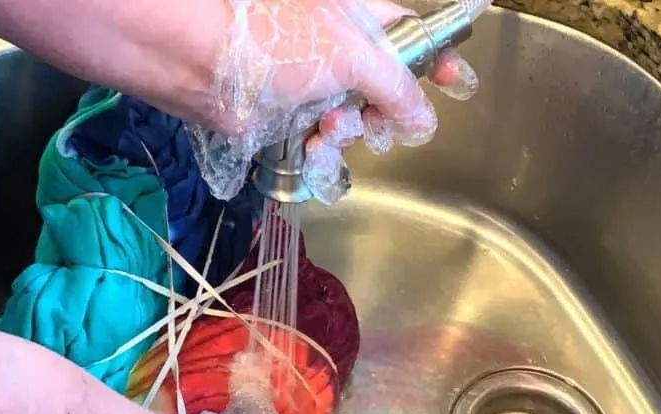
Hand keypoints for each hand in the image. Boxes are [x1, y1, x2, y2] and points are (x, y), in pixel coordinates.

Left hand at [189, 0, 478, 201]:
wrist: (205, 64)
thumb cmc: (280, 42)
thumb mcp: (354, 56)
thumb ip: (398, 88)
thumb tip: (423, 119)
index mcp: (357, 18)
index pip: (410, 34)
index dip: (435, 58)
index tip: (455, 84)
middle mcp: (337, 49)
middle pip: (384, 88)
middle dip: (385, 110)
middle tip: (381, 122)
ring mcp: (313, 84)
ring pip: (355, 120)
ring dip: (349, 131)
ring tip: (330, 129)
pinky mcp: (289, 117)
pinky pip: (323, 140)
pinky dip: (321, 148)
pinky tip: (313, 147)